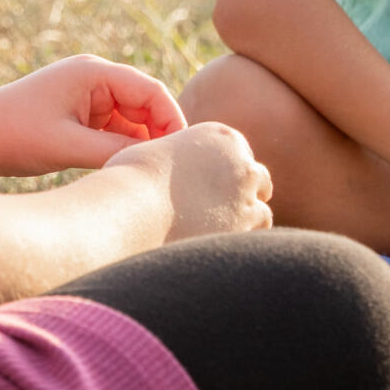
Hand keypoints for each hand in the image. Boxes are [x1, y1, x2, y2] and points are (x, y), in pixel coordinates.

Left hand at [0, 54, 186, 178]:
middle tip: (168, 170)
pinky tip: (119, 171)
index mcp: (94, 73)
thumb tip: (155, 163)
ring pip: (131, 121)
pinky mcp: (74, 117)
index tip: (183, 154)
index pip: (153, 92)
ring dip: (138, 144)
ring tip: (143, 173)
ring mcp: (84, 98)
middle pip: (146, 105)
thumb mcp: (66, 146)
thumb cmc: (7, 135)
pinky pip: (112, 131)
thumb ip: (115, 151)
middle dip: (159, 134)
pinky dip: (120, 148)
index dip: (174, 121)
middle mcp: (93, 79)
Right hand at [108, 122, 273, 241]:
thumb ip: (177, 160)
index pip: (239, 155)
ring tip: (218, 239)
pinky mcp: (244, 229)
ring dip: (245, 224)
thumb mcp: (154, 155)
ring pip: (261, 214)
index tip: (213, 191)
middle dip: (243, 196)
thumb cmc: (128, 183)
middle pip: (258, 180)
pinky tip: (216, 253)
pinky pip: (253, 239)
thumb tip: (177, 178)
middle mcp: (241, 163)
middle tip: (222, 214)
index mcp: (221, 137)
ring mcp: (247, 197)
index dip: (226, 175)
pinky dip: (238, 245)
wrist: (128, 210)